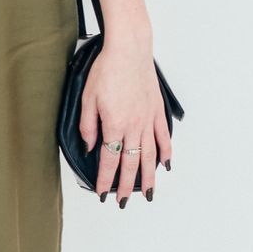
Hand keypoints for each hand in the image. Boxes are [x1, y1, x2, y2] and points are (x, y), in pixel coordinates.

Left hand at [80, 33, 171, 204]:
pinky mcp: (156, 111)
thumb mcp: (87, 98)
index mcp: (114, 125)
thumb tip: (91, 147)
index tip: (102, 193)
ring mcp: (148, 120)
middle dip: (126, 186)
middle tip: (124, 201)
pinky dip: (165, 153)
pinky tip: (165, 165)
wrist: (129, 49)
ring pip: (150, 155)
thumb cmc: (107, 69)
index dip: (105, 179)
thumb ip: (88, 126)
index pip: (108, 160)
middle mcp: (133, 126)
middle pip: (131, 163)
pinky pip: (163, 137)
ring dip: (149, 177)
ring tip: (148, 193)